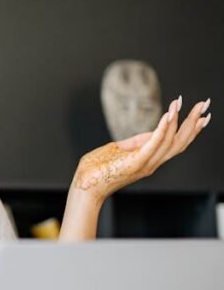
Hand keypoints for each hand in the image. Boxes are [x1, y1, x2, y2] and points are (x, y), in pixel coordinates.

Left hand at [72, 96, 211, 202]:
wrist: (84, 186)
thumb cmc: (97, 170)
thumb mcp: (119, 150)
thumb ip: (135, 142)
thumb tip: (149, 132)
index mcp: (149, 160)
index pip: (176, 143)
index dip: (190, 129)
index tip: (202, 114)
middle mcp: (152, 163)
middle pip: (180, 142)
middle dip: (193, 122)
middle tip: (205, 103)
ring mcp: (145, 164)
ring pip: (170, 141)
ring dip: (178, 120)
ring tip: (183, 103)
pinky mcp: (135, 162)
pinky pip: (153, 143)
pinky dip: (163, 128)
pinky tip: (169, 115)